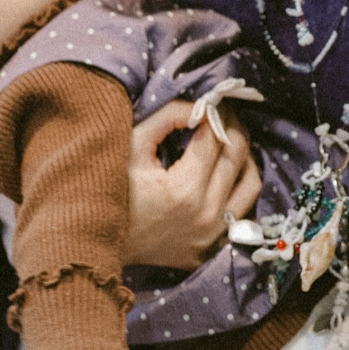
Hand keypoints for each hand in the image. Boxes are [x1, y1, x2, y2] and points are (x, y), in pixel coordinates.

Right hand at [126, 100, 261, 269]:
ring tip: (229, 141)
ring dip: (245, 156)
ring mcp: (211, 236)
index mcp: (184, 189)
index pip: (215, 137)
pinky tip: (227, 173)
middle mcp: (205, 215)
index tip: (212, 101)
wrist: (97, 243)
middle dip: (232, 126)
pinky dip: (239, 187)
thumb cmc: (112, 190)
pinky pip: (242, 211)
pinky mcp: (211, 248)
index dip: (216, 112)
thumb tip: (202, 107)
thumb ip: (168, 118)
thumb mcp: (132, 146)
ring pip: (251, 183)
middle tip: (222, 114)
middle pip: (237, 156)